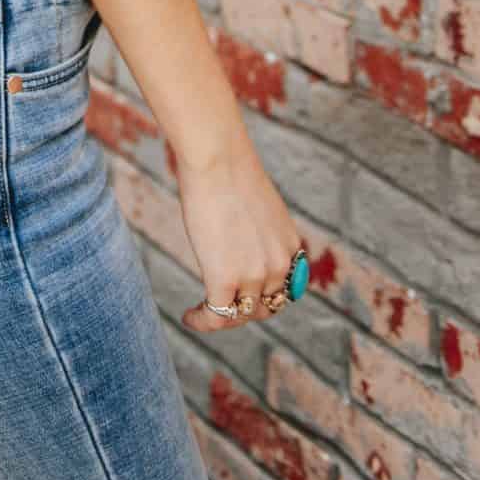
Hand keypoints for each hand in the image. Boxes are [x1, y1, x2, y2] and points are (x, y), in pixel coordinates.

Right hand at [175, 137, 304, 332]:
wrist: (216, 158)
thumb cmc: (228, 171)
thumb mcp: (259, 208)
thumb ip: (258, 234)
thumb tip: (240, 244)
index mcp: (290, 246)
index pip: (284, 290)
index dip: (262, 298)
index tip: (242, 297)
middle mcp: (279, 265)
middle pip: (263, 307)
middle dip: (242, 311)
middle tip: (219, 306)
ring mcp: (254, 275)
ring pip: (239, 315)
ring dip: (220, 317)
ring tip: (200, 313)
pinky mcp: (225, 279)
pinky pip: (216, 315)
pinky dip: (201, 320)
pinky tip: (189, 316)